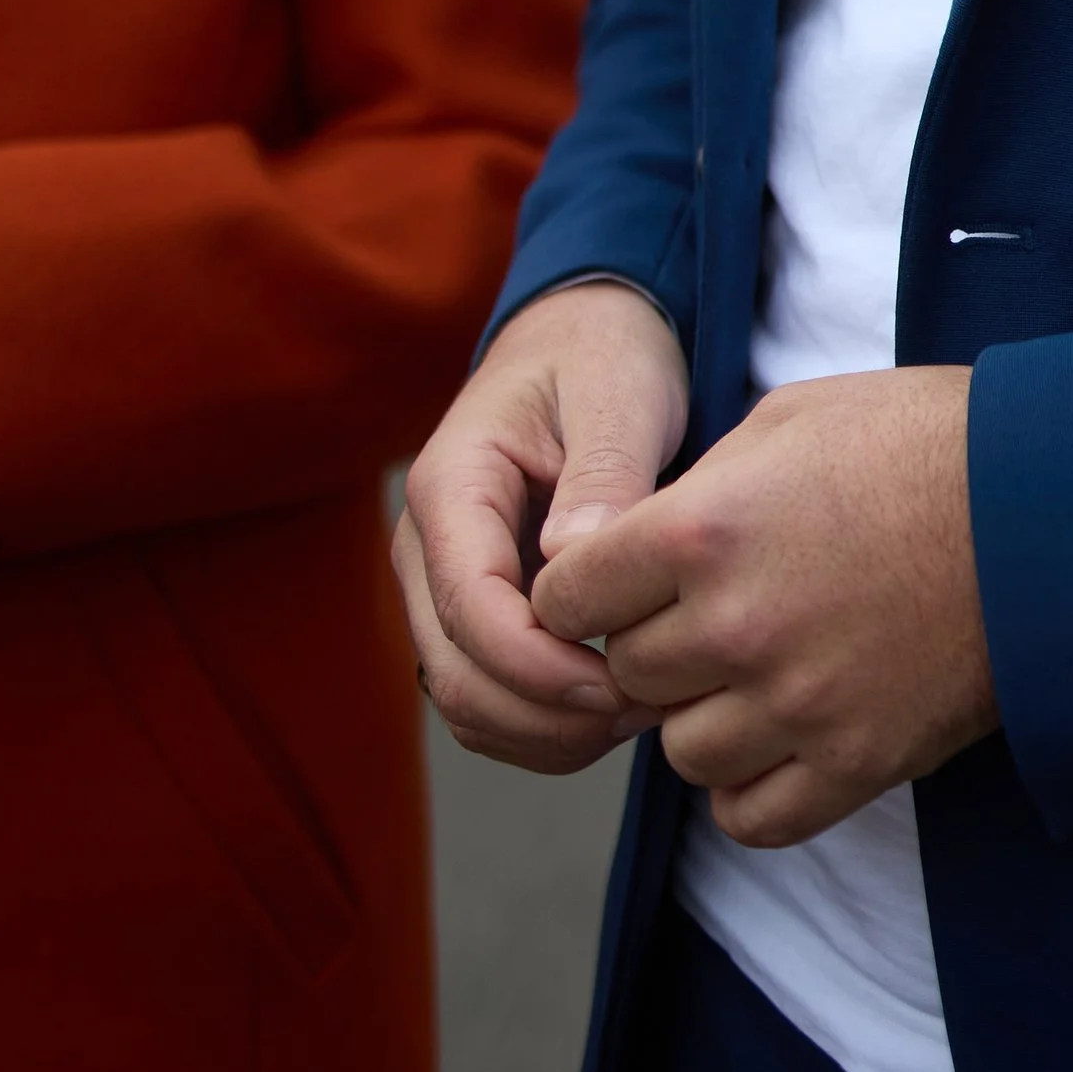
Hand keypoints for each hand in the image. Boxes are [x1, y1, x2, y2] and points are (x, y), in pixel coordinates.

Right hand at [393, 279, 689, 772]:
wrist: (584, 339)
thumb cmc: (602, 356)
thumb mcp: (616, 390)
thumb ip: (601, 470)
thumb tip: (570, 559)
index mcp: (450, 486)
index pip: (469, 608)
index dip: (538, 668)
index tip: (620, 686)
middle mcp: (427, 547)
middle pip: (456, 676)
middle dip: (546, 715)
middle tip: (645, 709)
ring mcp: (444, 586)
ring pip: (467, 704)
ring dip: (546, 732)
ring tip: (641, 709)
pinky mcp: (477, 613)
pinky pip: (490, 698)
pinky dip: (545, 725)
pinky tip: (618, 705)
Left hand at [528, 365, 997, 846]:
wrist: (1048, 505)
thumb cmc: (920, 440)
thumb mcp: (789, 419)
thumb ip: (697, 489)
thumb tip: (638, 545)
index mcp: (703, 530)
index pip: (567, 598)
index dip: (584, 588)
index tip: (614, 581)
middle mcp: (735, 627)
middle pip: (627, 676)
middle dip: (654, 645)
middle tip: (708, 612)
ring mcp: (795, 705)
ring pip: (681, 750)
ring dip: (703, 714)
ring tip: (756, 667)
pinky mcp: (855, 762)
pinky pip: (749, 814)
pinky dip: (750, 783)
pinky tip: (779, 731)